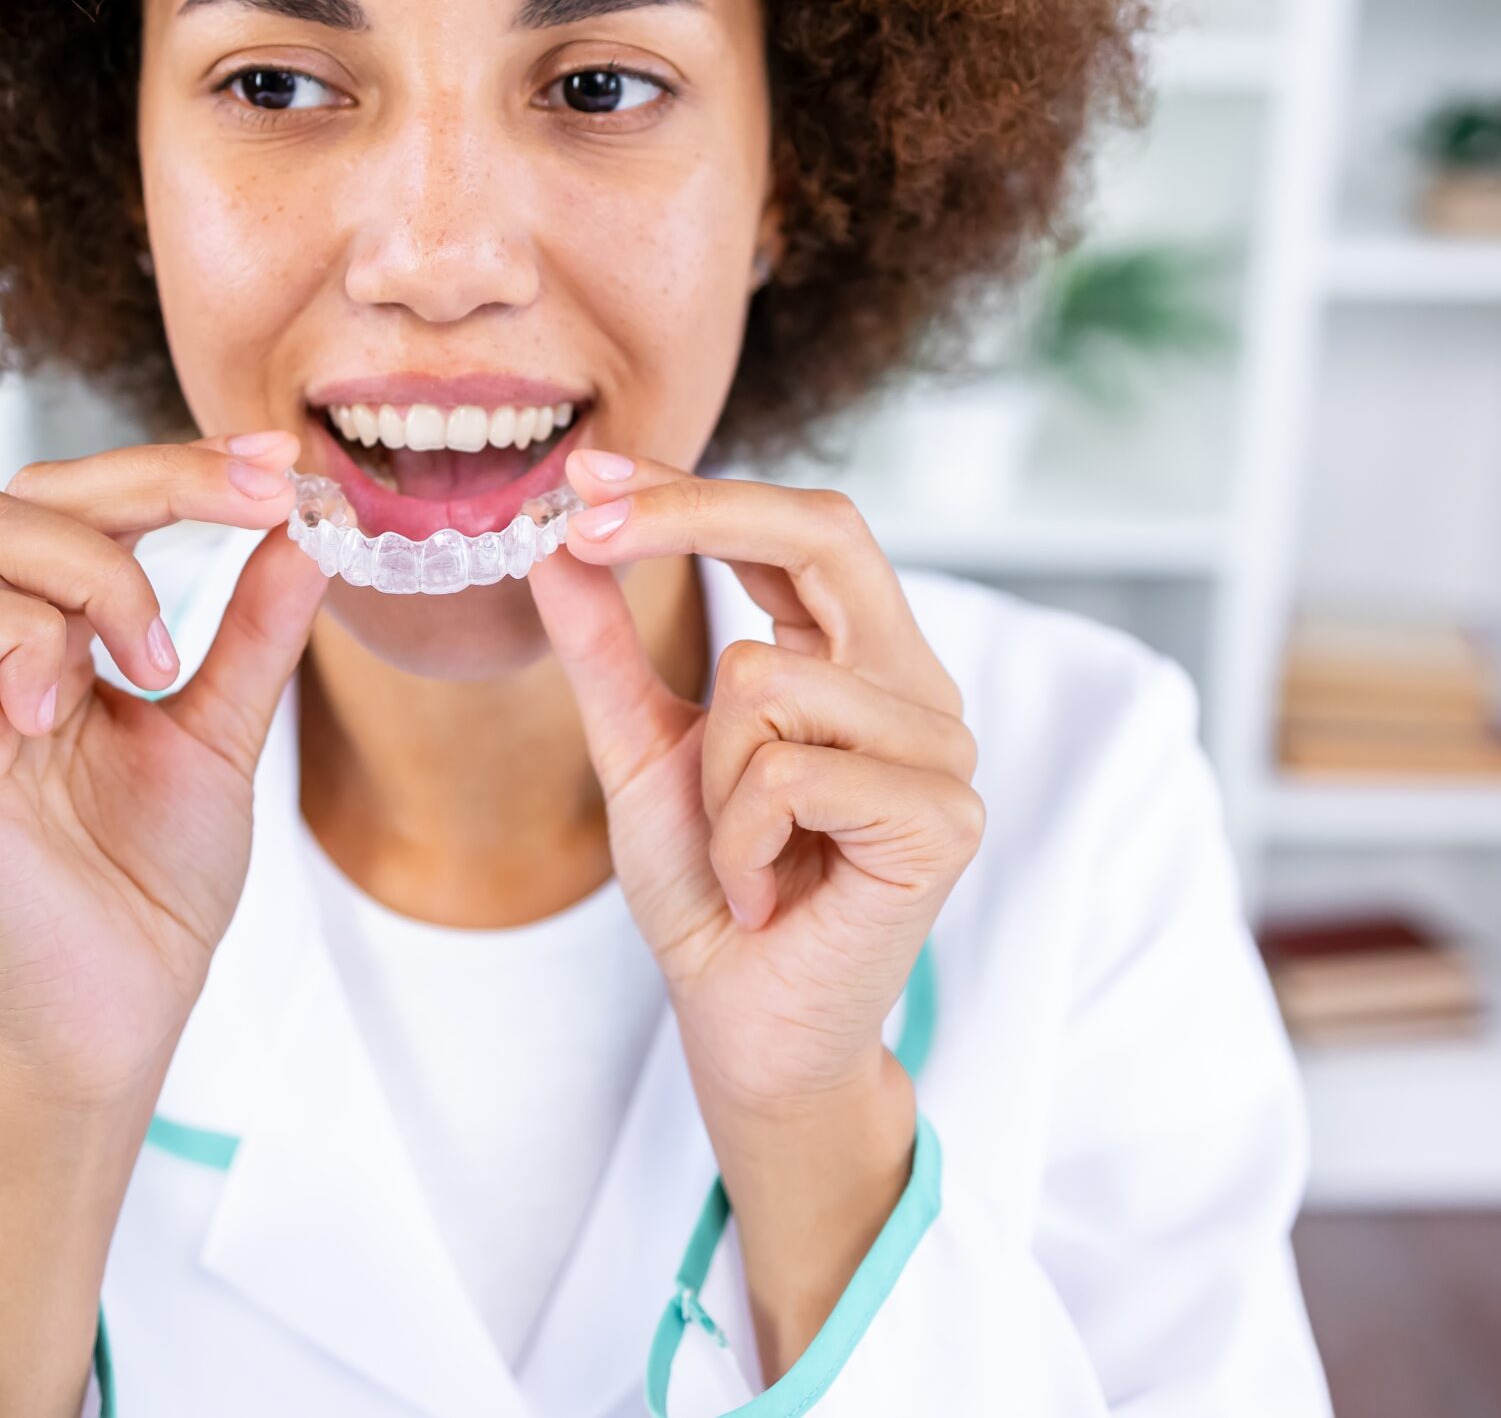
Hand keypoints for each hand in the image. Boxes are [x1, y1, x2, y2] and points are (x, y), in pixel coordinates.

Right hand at [0, 431, 327, 1114]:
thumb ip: (253, 633)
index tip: (277, 461)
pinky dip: (25, 633)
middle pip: (31, 489)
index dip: (180, 467)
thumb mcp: (222, 736)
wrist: (117, 1015)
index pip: (94, 504)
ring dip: (93, 569)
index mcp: (61, 640)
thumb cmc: (154, 889)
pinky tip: (70, 704)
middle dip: (152, 477)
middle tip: (256, 497)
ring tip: (153, 663)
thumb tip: (308, 525)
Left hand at [528, 452, 982, 1116]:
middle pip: (827, 533)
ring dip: (711, 778)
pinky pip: (789, 771)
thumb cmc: (711, 893)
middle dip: (693, 516)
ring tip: (740, 852)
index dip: (695, 488)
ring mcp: (943, 752)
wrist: (743, 1027)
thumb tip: (556, 539)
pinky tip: (764, 888)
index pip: (798, 527)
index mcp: (861, 657)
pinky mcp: (942, 821)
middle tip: (585, 527)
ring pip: (770, 678)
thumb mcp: (640, 750)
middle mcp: (916, 687)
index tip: (585, 474)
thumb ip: (607, 649)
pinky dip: (740, 838)